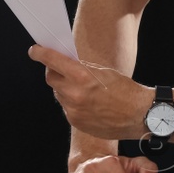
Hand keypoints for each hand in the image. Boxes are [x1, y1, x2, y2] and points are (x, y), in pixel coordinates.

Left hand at [29, 45, 148, 139]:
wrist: (139, 115)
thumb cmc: (126, 91)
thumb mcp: (104, 72)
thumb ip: (82, 68)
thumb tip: (66, 65)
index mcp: (82, 77)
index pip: (52, 61)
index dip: (40, 54)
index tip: (35, 50)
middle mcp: (74, 94)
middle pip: (51, 78)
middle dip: (54, 71)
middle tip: (61, 68)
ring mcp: (73, 110)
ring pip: (59, 94)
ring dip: (65, 88)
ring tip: (82, 88)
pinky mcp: (76, 122)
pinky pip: (67, 107)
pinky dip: (72, 102)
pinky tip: (87, 102)